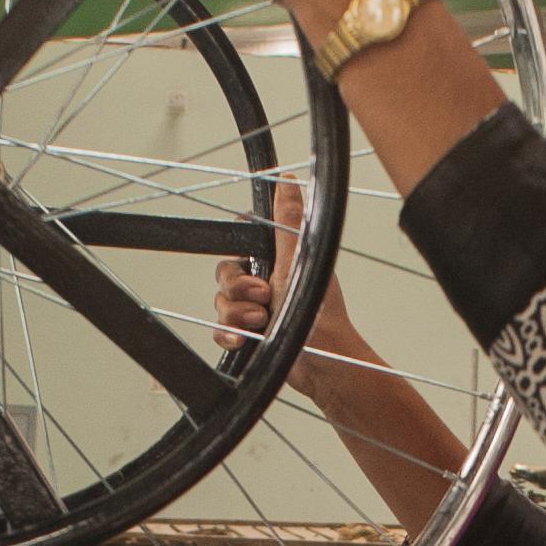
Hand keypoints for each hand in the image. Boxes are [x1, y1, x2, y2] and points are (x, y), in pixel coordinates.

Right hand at [216, 178, 365, 401]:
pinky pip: (222, 329)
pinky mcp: (250, 337)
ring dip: (239, 313)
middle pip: (226, 274)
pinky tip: (244, 339)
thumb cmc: (321, 316)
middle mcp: (267, 284)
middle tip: (265, 296)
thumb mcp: (300, 259)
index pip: (241, 245)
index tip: (254, 264)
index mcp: (279, 263)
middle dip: (239, 288)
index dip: (239, 254)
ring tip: (263, 320)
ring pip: (223, 302)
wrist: (323, 363)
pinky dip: (230, 334)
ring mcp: (257, 311)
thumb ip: (288, 221)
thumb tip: (289, 182)